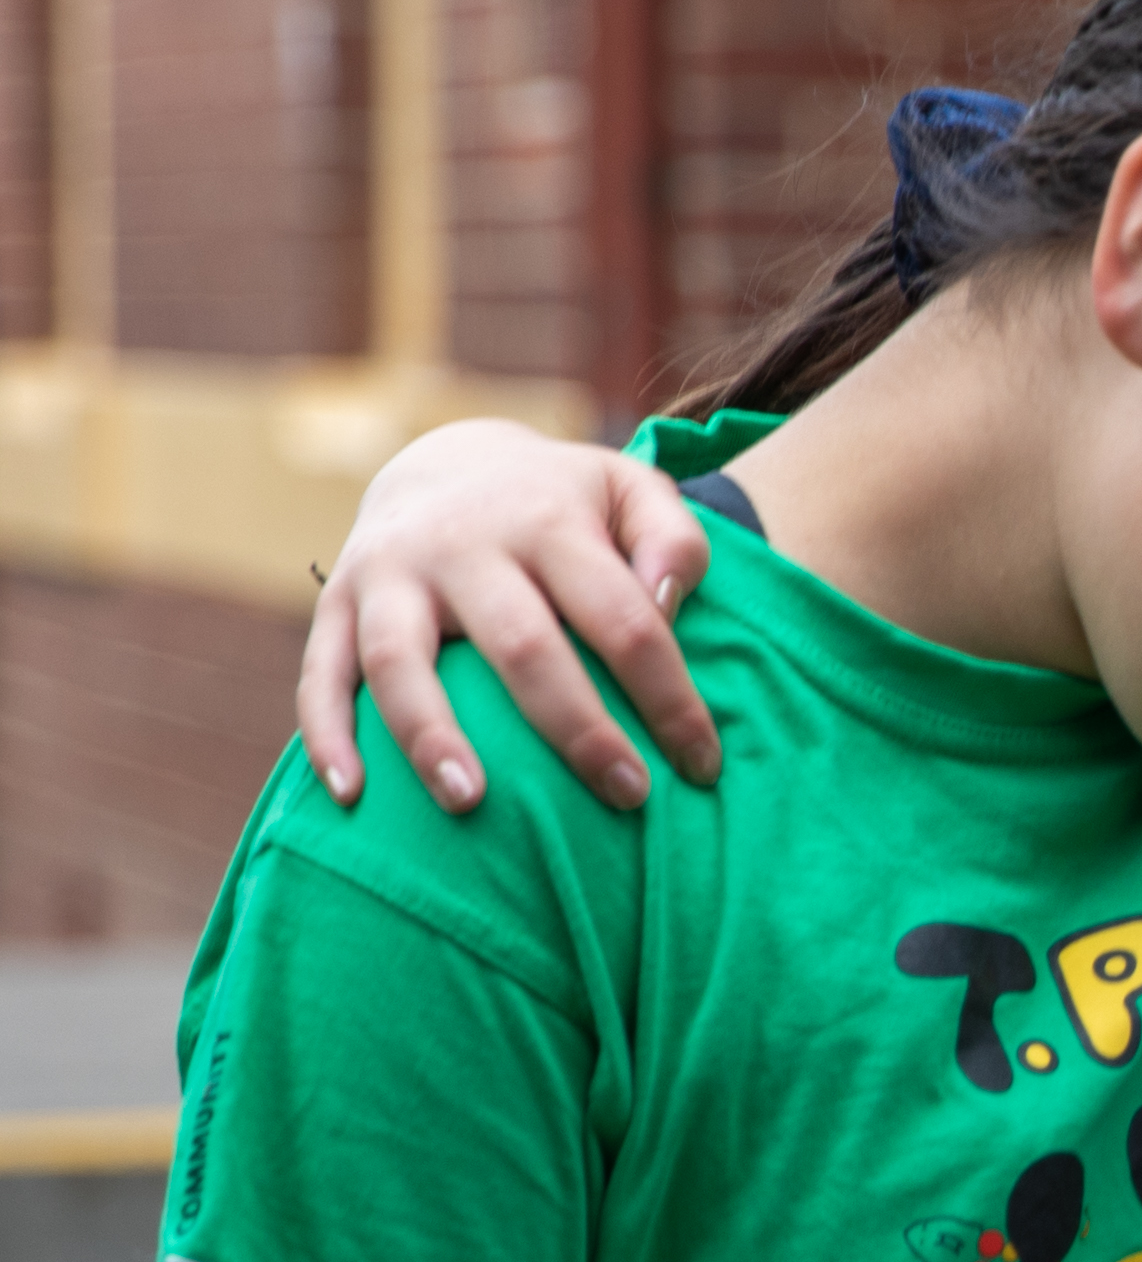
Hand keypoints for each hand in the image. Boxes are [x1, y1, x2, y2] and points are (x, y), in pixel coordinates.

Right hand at [298, 424, 721, 813]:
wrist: (449, 458)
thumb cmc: (564, 503)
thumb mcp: (632, 492)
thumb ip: (674, 540)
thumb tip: (667, 601)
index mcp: (548, 520)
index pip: (623, 619)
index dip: (669, 698)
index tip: (701, 765)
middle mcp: (463, 544)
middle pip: (522, 646)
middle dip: (577, 730)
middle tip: (627, 796)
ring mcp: (389, 572)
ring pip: (401, 660)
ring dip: (430, 735)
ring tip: (471, 804)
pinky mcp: (337, 600)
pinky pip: (320, 671)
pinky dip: (327, 733)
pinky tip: (349, 795)